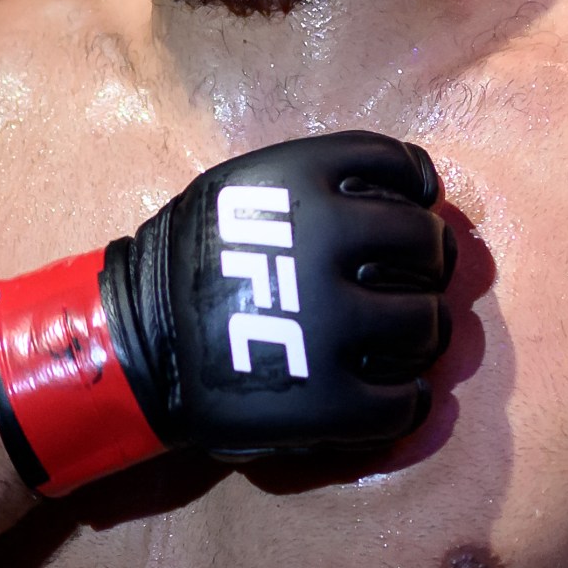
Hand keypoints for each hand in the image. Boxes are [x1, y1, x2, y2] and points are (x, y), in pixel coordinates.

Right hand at [0, 132, 455, 494]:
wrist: (137, 347)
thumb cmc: (196, 262)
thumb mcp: (244, 190)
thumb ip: (319, 184)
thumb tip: (413, 190)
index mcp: (299, 183)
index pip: (401, 166)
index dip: (418, 188)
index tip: (417, 206)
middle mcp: (322, 245)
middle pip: (427, 245)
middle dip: (429, 262)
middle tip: (413, 279)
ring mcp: (328, 325)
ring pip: (430, 323)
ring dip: (423, 330)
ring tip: (399, 338)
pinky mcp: (330, 401)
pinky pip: (409, 401)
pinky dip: (410, 398)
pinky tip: (392, 390)